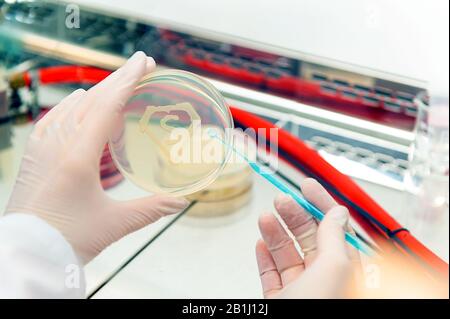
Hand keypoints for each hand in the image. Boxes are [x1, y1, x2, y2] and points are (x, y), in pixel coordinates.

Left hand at [5, 52, 188, 262]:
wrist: (26, 253)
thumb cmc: (66, 239)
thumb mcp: (115, 224)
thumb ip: (152, 209)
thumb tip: (181, 202)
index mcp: (78, 157)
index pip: (106, 106)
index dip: (128, 81)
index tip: (143, 62)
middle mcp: (58, 145)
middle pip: (91, 99)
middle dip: (118, 78)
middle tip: (140, 64)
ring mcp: (42, 148)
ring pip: (72, 106)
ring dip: (98, 91)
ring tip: (118, 85)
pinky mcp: (34, 155)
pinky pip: (54, 118)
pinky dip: (72, 106)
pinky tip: (78, 102)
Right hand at [256, 178, 360, 297]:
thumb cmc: (317, 313)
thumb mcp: (333, 269)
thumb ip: (334, 239)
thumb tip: (337, 213)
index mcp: (346, 272)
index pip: (336, 230)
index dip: (321, 205)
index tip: (307, 186)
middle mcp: (325, 280)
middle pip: (310, 239)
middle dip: (295, 216)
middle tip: (282, 200)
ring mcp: (301, 291)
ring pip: (288, 255)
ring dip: (276, 232)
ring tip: (265, 217)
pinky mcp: (280, 300)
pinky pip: (272, 274)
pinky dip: (265, 257)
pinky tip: (261, 244)